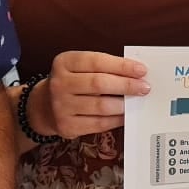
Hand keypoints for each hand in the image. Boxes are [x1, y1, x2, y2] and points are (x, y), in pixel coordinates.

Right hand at [34, 51, 149, 137]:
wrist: (44, 107)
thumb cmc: (71, 82)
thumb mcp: (79, 67)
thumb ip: (103, 67)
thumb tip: (136, 74)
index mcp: (64, 62)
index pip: (97, 61)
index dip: (121, 66)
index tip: (142, 70)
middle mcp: (59, 83)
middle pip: (99, 84)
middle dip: (126, 85)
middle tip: (144, 87)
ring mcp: (61, 106)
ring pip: (101, 106)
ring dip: (124, 104)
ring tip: (136, 102)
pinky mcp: (67, 126)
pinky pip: (99, 124)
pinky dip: (116, 119)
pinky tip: (126, 115)